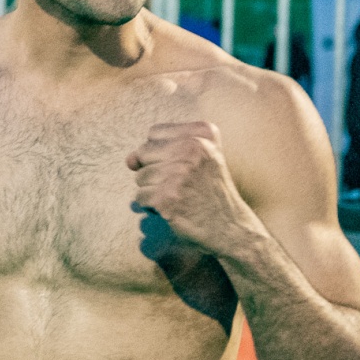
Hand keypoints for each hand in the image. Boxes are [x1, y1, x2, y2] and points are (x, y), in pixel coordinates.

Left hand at [127, 122, 258, 257]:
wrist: (230, 227)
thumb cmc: (209, 191)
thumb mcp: (199, 157)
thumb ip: (159, 149)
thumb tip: (129, 160)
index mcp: (203, 132)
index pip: (154, 133)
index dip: (161, 154)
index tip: (184, 167)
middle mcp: (193, 147)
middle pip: (143, 153)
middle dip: (155, 172)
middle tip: (182, 184)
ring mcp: (180, 172)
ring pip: (140, 176)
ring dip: (154, 191)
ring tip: (180, 196)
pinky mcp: (168, 196)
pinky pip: (140, 197)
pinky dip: (152, 206)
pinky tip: (174, 208)